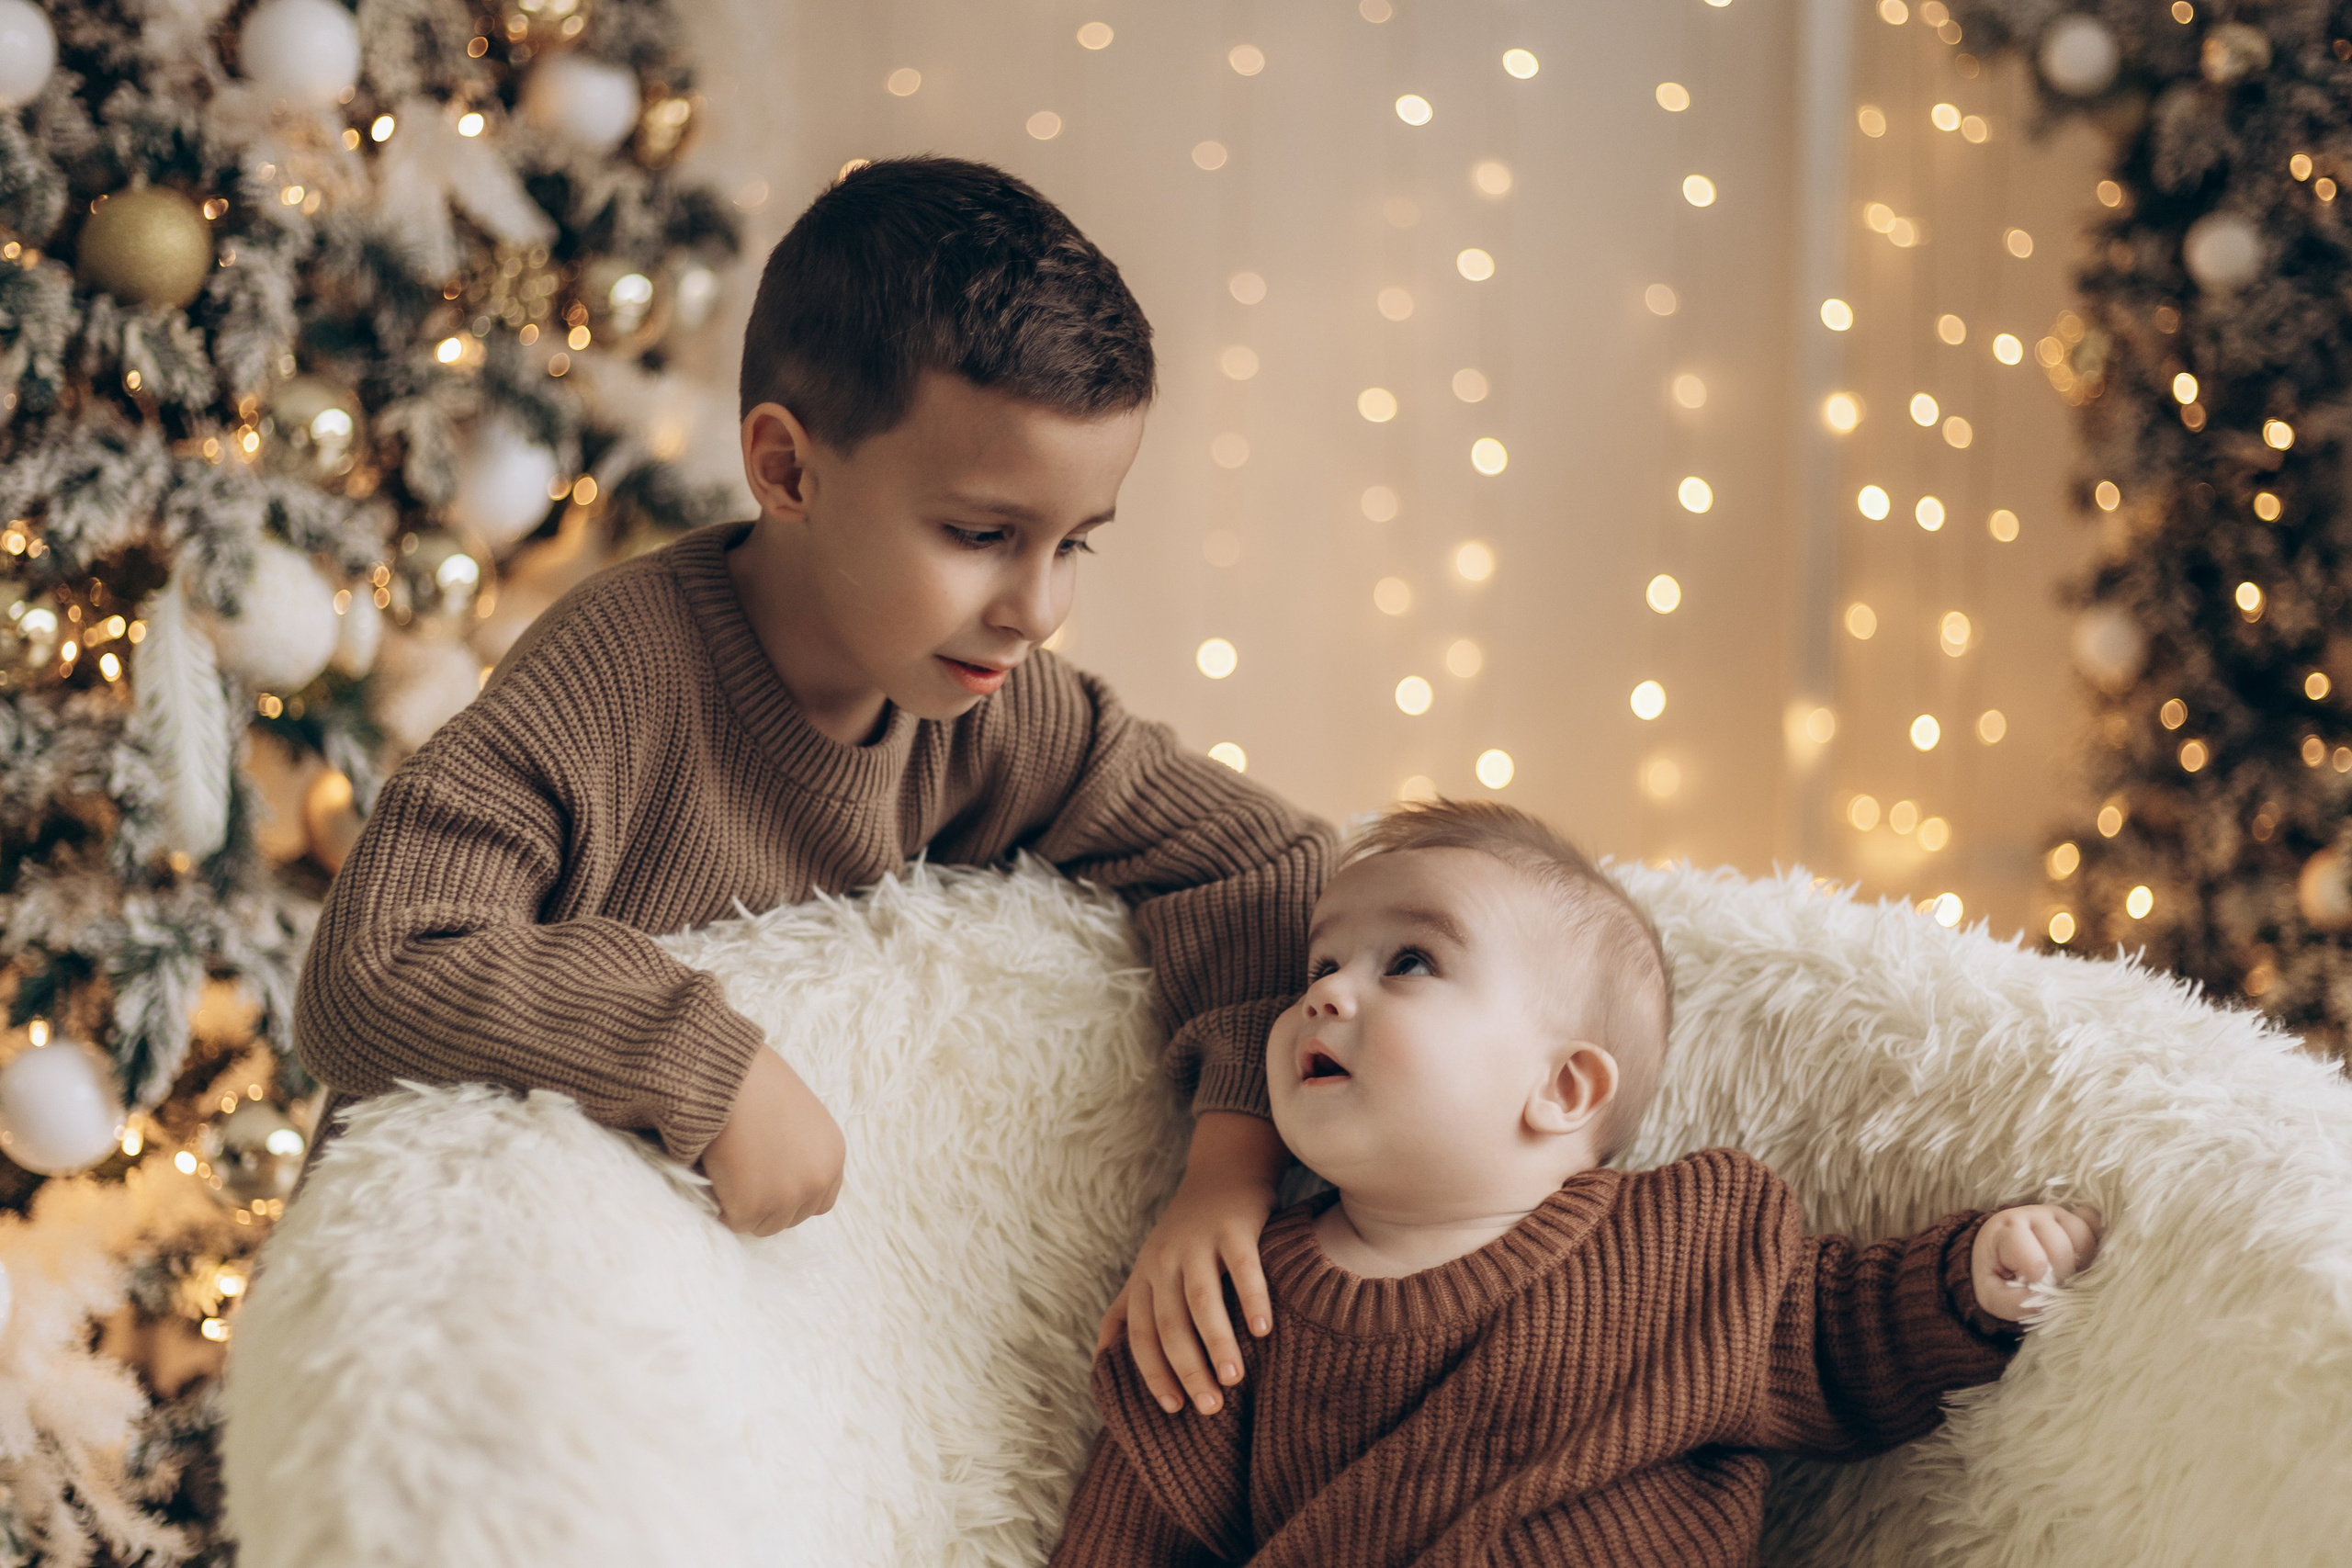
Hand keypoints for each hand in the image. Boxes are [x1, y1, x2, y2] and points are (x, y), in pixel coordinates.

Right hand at [700, 1049, 844, 1236]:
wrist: (726, 1077)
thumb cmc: (756, 1086)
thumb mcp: (801, 1118)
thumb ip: (803, 1152)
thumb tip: (784, 1178)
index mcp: (832, 1157)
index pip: (820, 1202)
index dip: (792, 1198)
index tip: (770, 1185)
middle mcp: (817, 1181)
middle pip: (791, 1218)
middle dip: (767, 1205)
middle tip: (743, 1176)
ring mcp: (787, 1197)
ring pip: (763, 1225)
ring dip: (745, 1207)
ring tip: (731, 1172)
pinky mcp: (752, 1207)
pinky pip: (735, 1222)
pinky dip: (722, 1206)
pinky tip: (718, 1175)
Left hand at [1095, 1112, 1284, 1415]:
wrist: (1221, 1171)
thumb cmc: (1186, 1233)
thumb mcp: (1147, 1268)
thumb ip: (1126, 1310)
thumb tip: (1100, 1359)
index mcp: (1144, 1278)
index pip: (1141, 1336)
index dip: (1154, 1374)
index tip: (1174, 1410)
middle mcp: (1165, 1262)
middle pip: (1170, 1325)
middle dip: (1188, 1370)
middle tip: (1211, 1407)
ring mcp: (1198, 1243)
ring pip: (1201, 1301)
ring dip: (1216, 1344)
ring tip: (1234, 1380)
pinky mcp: (1234, 1228)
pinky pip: (1242, 1268)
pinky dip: (1252, 1299)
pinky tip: (1263, 1330)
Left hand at [1971, 1204, 2100, 1321]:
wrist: (1999, 1250)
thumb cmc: (1996, 1272)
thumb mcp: (1991, 1293)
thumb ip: (2011, 1302)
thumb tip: (2041, 1303)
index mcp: (2006, 1230)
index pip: (2034, 1260)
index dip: (2037, 1280)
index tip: (2028, 1282)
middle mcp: (2033, 1215)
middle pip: (2062, 1249)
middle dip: (2060, 1275)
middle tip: (2049, 1282)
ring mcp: (2057, 1213)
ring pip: (2083, 1238)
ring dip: (2080, 1262)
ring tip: (2064, 1271)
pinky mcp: (2076, 1215)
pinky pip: (2095, 1226)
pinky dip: (2095, 1246)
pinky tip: (2082, 1259)